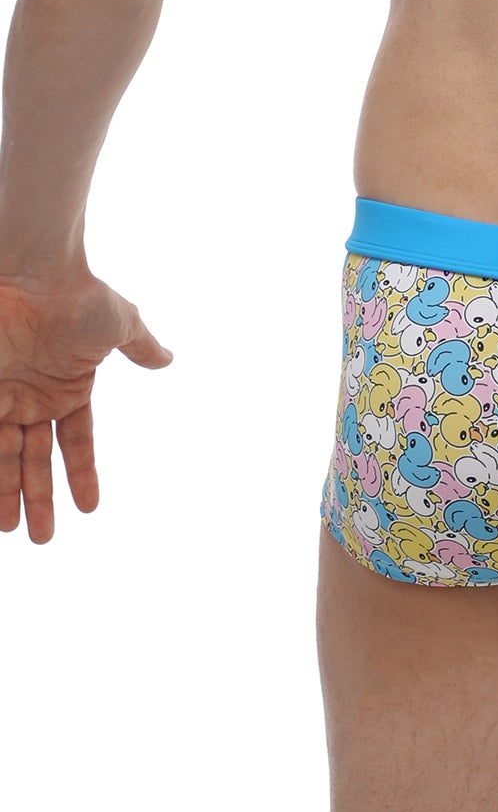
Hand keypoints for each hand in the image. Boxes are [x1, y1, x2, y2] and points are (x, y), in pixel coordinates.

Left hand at [0, 268, 171, 542]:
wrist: (33, 273)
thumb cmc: (78, 295)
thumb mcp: (121, 323)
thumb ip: (140, 346)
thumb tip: (168, 359)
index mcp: (68, 387)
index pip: (76, 442)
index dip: (81, 475)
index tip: (88, 509)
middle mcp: (33, 397)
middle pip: (34, 459)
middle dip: (37, 499)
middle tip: (40, 538)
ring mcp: (4, 395)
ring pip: (4, 457)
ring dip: (6, 494)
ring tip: (10, 530)